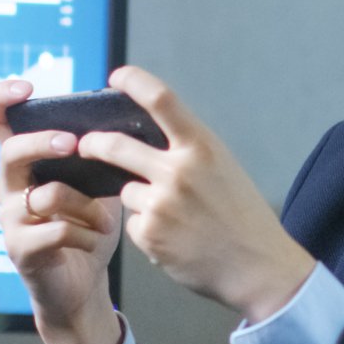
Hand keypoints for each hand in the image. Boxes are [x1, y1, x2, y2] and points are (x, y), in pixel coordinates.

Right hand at [0, 77, 123, 343]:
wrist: (82, 287)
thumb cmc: (88, 230)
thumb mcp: (96, 187)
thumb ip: (98, 158)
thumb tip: (126, 122)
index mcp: (24, 166)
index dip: (2, 100)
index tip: (25, 86)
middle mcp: (8, 189)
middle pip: (11, 152)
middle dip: (43, 143)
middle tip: (72, 143)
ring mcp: (9, 220)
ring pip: (44, 195)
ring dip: (85, 205)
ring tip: (104, 220)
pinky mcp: (20, 250)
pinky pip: (55, 230)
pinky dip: (85, 234)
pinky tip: (96, 241)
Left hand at [76, 66, 316, 323]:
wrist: (258, 268)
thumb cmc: (242, 217)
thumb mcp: (223, 169)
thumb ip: (188, 151)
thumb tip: (146, 136)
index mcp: (202, 147)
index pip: (162, 100)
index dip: (134, 82)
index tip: (117, 76)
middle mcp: (178, 171)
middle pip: (116, 146)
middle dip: (93, 144)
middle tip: (85, 144)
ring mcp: (161, 203)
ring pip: (126, 191)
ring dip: (139, 199)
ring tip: (175, 218)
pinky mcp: (149, 234)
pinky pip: (133, 223)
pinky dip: (148, 229)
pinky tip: (175, 239)